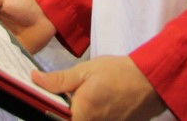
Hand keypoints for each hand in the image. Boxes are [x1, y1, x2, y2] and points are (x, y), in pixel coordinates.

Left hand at [32, 56, 164, 120]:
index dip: (48, 113)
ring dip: (79, 114)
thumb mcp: (85, 71)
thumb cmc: (118, 73)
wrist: (151, 82)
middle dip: (63, 114)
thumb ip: (59, 80)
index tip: (42, 103)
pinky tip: (93, 106)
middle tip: (63, 100)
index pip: (55, 119)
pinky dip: (91, 116)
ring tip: (81, 101)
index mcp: (81, 114)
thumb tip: (34, 79)